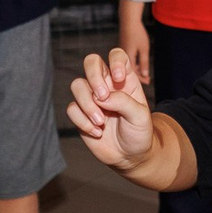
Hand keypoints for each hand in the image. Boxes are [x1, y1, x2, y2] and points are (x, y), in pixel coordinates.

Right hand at [67, 46, 154, 170]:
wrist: (130, 156)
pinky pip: (72, 109)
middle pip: (91, 62)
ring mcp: (91, 98)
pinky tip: (97, 132)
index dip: (115, 61)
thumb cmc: (139, 133)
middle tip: (102, 96)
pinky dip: (83, 121)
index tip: (118, 78)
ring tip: (101, 121)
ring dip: (87, 104)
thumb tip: (100, 97)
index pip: (117, 55)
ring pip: (77, 85)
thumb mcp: (139, 117)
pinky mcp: (81, 114)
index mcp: (125, 80)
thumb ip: (123, 102)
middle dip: (93, 77)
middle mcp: (106, 84)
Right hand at [116, 1, 151, 82]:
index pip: (133, 74)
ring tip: (145, 74)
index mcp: (127, 59)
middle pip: (130, 71)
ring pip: (129, 66)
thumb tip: (145, 75)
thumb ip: (144, 62)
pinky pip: (128, 61)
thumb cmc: (137, 33)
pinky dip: (134, 64)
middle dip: (139, 76)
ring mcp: (122, 54)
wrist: (129, 21)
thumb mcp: (143, 49)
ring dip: (137, 71)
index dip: (141, 78)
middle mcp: (123, 58)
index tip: (148, 81)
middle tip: (147, 79)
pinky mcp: (122, 50)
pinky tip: (139, 65)